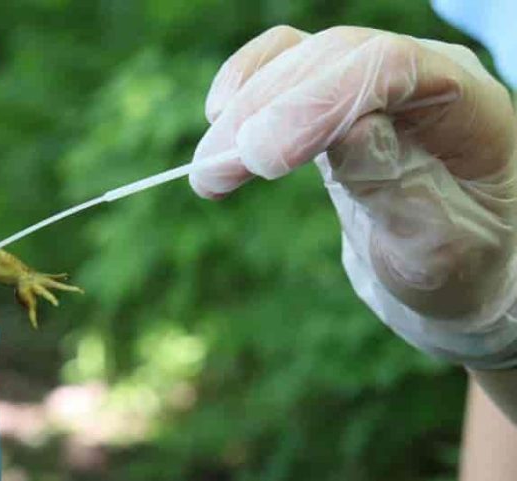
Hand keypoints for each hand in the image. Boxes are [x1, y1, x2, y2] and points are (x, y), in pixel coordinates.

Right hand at [191, 26, 516, 367]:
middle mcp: (422, 77)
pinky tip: (218, 130)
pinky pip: (281, 73)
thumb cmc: (463, 271)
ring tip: (207, 171)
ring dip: (242, 108)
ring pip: (297, 60)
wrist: (460, 284)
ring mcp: (375, 85)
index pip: (388, 68)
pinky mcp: (333, 105)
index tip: (261, 160)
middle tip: (211, 174)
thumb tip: (348, 130)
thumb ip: (397, 185)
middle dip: (265, 111)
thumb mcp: (436, 246)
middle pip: (331, 57)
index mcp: (468, 104)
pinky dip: (242, 95)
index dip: (317, 102)